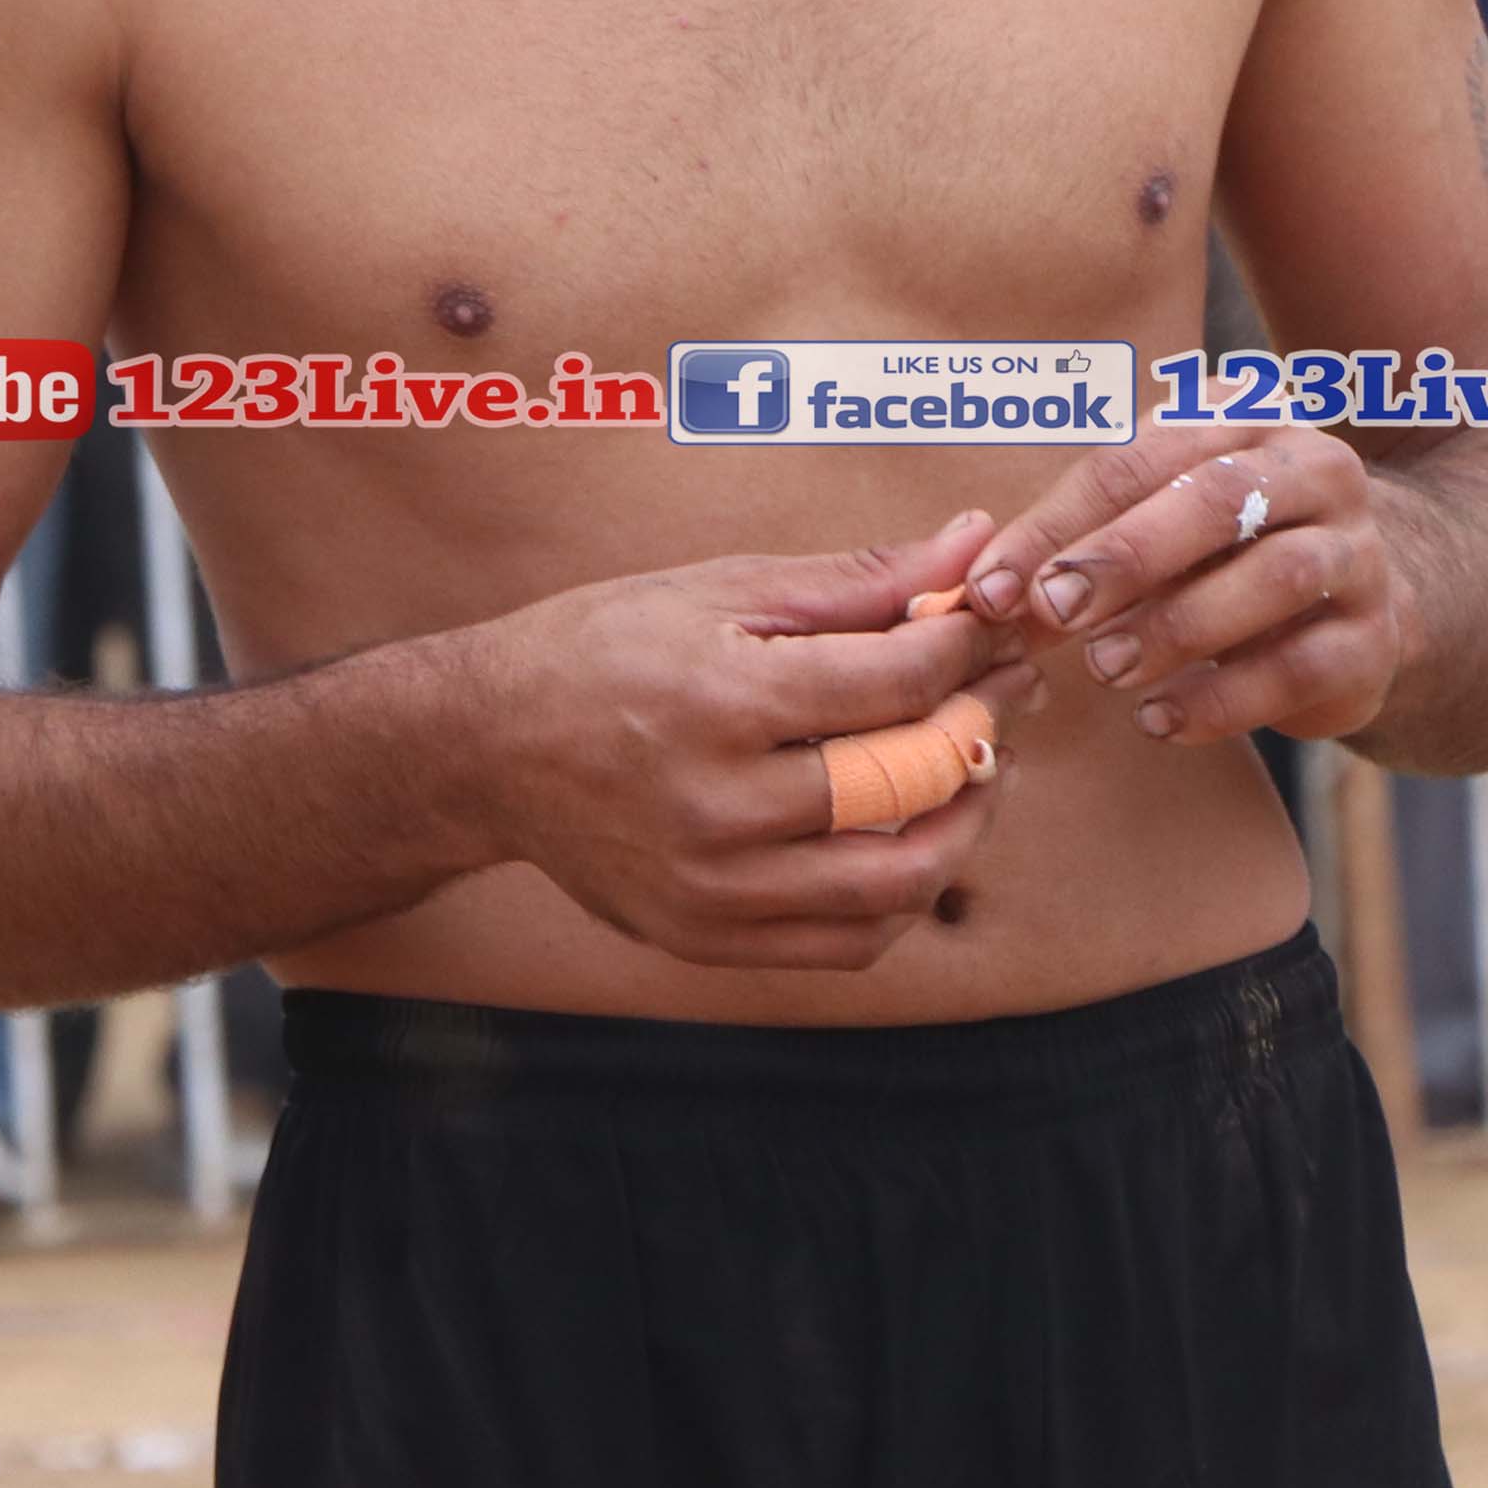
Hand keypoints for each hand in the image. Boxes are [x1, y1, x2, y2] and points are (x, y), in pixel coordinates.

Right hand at [453, 522, 1033, 971]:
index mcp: (721, 697)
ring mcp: (714, 885)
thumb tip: (972, 544)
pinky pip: (851, 943)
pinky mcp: (708, 938)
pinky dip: (904, 898)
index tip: (987, 629)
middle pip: (911, 783)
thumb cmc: (600, 650)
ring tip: (973, 774)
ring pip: (898, 882)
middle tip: (1003, 695)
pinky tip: (912, 840)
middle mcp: (718, 804)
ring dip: (964, 825)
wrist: (484, 749)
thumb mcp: (717, 589)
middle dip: (983, 730)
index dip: (967, 650)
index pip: (899, 682)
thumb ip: (856, 580)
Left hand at [966, 427, 1412, 749]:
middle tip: (1053, 608)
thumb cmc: (1218, 550)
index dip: (1058, 523)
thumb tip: (982, 591)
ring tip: (1106, 668)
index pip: (1139, 457)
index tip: (991, 587)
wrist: (1359, 603)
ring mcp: (1358, 553)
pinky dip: (1225, 697)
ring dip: (1179, 625)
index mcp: (1244, 417)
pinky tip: (1159, 719)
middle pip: (1220, 498)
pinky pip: (1304, 665)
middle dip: (1126, 555)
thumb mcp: (1150, 523)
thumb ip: (1072, 543)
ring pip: (1277, 576)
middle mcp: (1315, 470)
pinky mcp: (1376, 639)